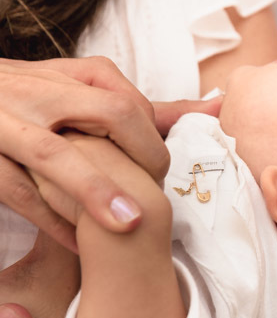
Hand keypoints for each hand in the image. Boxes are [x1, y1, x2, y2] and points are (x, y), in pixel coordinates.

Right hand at [0, 57, 166, 249]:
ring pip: (55, 154)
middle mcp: (34, 90)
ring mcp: (2, 121)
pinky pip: (14, 187)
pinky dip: (49, 217)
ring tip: (131, 224)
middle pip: (109, 113)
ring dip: (96, 191)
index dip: (153, 136)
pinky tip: (76, 242)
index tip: (162, 169)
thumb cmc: (22, 106)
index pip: (128, 96)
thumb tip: (214, 108)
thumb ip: (138, 108)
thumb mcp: (71, 94)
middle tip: (155, 191)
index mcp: (63, 75)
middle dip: (143, 154)